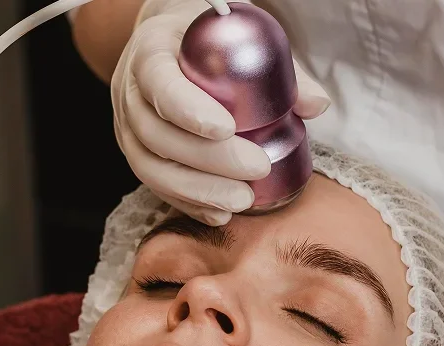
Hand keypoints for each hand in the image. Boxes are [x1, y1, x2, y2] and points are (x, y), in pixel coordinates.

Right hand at [111, 0, 330, 224]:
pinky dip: (188, 203)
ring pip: (151, 168)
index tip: (228, 128)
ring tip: (242, 199)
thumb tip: (317, 106)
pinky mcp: (137, 156)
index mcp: (149, 52)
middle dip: (208, 160)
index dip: (188, 110)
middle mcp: (128, 93)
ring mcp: (126, 129)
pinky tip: (221, 213)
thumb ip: (280, 68)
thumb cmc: (205, 38)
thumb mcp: (238, 34)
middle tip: (256, 168)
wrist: (164, 44)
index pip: (159, 82)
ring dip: (197, 190)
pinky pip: (155, 186)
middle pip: (157, 135)